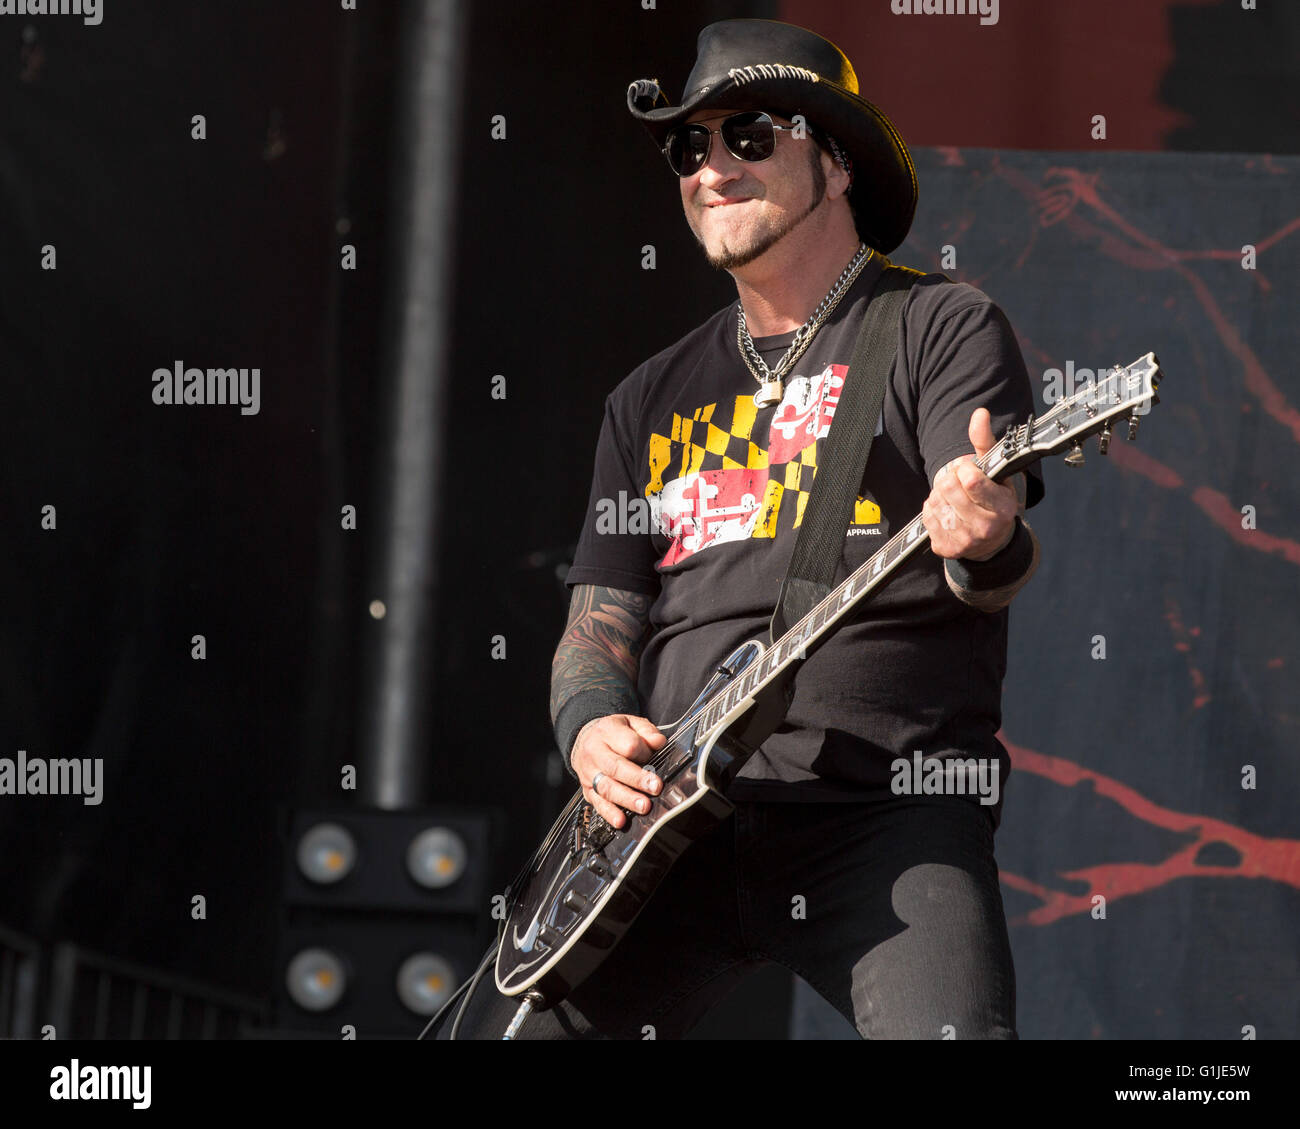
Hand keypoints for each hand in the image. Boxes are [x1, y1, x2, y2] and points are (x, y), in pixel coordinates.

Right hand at [570, 714, 666, 828]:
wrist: (584, 740)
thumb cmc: (613, 733)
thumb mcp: (630, 723)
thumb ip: (646, 731)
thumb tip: (659, 742)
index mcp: (606, 731)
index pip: (628, 744)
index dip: (643, 752)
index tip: (653, 756)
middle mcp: (594, 752)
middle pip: (616, 767)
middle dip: (637, 779)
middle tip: (655, 787)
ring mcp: (589, 773)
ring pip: (607, 787)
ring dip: (626, 799)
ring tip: (643, 806)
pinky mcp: (587, 790)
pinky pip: (597, 803)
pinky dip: (609, 813)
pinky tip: (621, 820)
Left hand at [922, 408, 1020, 561]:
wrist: (990, 541)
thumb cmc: (994, 501)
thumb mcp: (998, 472)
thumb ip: (986, 442)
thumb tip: (979, 414)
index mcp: (1002, 508)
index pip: (971, 480)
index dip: (964, 469)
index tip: (970, 471)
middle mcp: (984, 528)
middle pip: (947, 487)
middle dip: (951, 479)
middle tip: (961, 483)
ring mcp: (964, 541)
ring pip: (935, 501)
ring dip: (941, 494)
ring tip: (956, 498)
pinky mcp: (945, 548)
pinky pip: (926, 516)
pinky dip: (933, 509)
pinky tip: (948, 511)